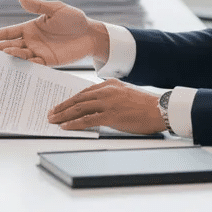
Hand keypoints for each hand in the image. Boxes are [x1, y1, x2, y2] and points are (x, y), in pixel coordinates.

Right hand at [0, 0, 108, 66]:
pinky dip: (24, 64)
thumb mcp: (56, 9)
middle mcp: (31, 41)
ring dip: (8, 56)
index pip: (8, 32)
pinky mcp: (48, 61)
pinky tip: (16, 64)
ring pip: (19, 56)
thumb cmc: (74, 19)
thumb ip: (38, 6)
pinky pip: (34, 64)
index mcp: (30, 28)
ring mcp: (38, 52)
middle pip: (8, 45)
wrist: (91, 34)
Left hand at [47, 79, 166, 134]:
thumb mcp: (125, 94)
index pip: (83, 92)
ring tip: (53, 120)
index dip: (69, 100)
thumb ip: (110, 97)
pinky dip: (74, 123)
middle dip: (62, 107)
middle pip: (78, 99)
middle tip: (50, 113)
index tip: (59, 105)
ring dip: (63, 115)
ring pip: (79, 108)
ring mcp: (108, 102)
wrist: (160, 109)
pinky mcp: (111, 115)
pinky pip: (88, 120)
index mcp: (109, 84)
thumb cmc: (145, 105)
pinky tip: (65, 126)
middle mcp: (106, 91)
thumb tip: (94, 107)